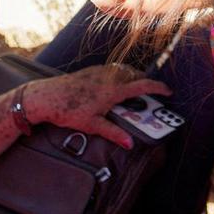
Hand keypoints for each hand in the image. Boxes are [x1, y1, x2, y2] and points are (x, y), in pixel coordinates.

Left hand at [21, 64, 170, 148]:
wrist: (45, 96)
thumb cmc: (68, 111)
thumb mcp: (92, 125)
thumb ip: (113, 133)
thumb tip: (130, 143)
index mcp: (114, 90)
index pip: (143, 85)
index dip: (159, 88)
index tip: (168, 91)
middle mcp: (110, 77)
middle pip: (136, 74)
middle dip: (146, 82)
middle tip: (151, 93)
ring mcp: (100, 71)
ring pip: (124, 70)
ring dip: (133, 76)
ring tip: (134, 88)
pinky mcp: (90, 70)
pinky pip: (113, 69)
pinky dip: (121, 74)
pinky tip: (114, 84)